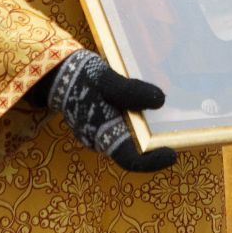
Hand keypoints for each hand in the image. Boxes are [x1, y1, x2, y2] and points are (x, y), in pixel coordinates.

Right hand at [46, 49, 175, 172]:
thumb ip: (132, 92)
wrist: (56, 71)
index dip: (153, 161)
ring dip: (144, 127)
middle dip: (153, 140)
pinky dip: (133, 117)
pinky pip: (120, 126)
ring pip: (126, 136)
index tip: (173, 153)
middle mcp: (101, 140)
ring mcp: (98, 132)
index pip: (131, 160)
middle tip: (174, 125)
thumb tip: (161, 100)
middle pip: (132, 148)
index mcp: (103, 136)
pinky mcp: (97, 122)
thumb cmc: (81, 78)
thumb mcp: (108, 80)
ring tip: (161, 110)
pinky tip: (142, 101)